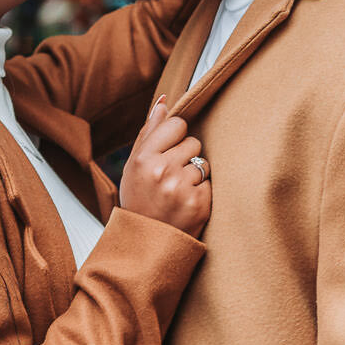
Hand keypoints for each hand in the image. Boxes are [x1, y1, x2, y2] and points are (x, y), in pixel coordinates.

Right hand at [119, 96, 210, 236]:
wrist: (146, 243)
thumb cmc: (139, 199)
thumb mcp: (134, 165)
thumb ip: (149, 131)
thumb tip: (163, 101)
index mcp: (143, 158)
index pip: (177, 124)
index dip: (175, 137)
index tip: (168, 152)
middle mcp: (162, 171)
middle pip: (193, 142)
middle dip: (186, 157)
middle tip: (171, 177)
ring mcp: (181, 188)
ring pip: (204, 163)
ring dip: (195, 175)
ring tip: (178, 191)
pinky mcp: (199, 203)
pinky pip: (210, 183)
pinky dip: (201, 192)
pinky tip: (186, 203)